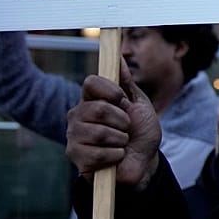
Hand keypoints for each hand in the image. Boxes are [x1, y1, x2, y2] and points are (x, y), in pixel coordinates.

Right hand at [65, 58, 161, 187]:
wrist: (144, 162)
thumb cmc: (140, 131)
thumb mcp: (138, 103)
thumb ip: (126, 82)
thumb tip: (118, 57)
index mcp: (92, 98)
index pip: (91, 82)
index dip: (110, 91)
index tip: (123, 100)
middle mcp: (78, 114)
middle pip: (98, 108)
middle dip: (122, 120)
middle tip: (126, 128)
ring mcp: (74, 135)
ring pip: (99, 132)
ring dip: (121, 139)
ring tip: (122, 143)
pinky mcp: (75, 156)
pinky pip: (98, 153)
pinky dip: (115, 156)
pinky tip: (116, 157)